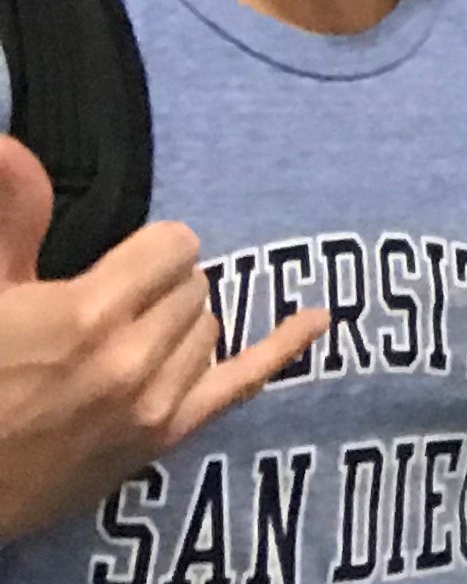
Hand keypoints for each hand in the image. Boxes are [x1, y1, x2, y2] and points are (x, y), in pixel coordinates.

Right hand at [0, 134, 328, 539]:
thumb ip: (13, 214)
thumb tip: (12, 142)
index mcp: (89, 315)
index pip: (175, 246)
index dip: (145, 253)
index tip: (114, 270)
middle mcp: (133, 361)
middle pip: (194, 286)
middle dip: (157, 290)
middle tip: (106, 314)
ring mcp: (154, 407)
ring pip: (210, 328)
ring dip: (179, 326)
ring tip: (123, 343)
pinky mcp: (162, 441)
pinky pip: (241, 386)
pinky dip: (282, 349)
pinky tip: (318, 318)